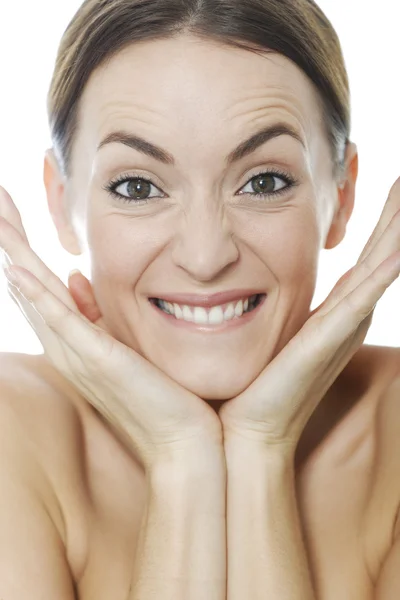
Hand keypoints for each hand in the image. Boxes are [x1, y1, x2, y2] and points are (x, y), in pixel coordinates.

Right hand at [0, 186, 221, 470]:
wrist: (185, 441)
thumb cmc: (161, 395)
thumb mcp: (127, 344)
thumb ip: (100, 314)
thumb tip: (78, 278)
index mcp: (76, 340)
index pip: (43, 285)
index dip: (24, 248)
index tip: (11, 213)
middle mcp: (69, 346)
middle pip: (30, 284)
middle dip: (13, 242)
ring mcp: (80, 355)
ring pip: (38, 297)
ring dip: (17, 257)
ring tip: (0, 220)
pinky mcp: (99, 363)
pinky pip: (62, 324)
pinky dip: (39, 298)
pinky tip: (17, 271)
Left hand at [219, 177, 399, 453]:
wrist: (239, 432)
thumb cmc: (242, 386)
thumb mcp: (256, 332)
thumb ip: (260, 303)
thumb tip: (223, 279)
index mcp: (326, 313)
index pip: (360, 259)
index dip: (376, 225)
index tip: (379, 187)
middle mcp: (341, 317)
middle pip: (377, 255)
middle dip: (393, 217)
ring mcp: (340, 326)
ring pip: (379, 266)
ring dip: (394, 229)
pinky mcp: (328, 338)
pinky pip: (363, 295)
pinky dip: (384, 268)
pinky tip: (398, 245)